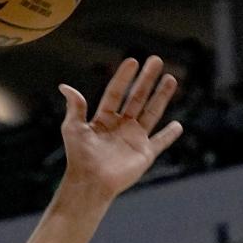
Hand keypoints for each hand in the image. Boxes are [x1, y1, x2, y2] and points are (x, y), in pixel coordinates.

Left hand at [59, 57, 180, 201]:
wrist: (90, 183)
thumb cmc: (79, 157)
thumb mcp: (72, 128)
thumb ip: (75, 107)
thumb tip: (64, 86)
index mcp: (104, 119)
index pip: (116, 93)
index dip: (124, 77)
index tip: (132, 61)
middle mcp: (121, 126)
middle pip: (137, 97)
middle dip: (147, 79)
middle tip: (156, 60)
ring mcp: (134, 139)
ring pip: (152, 113)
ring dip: (162, 96)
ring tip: (171, 78)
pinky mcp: (145, 154)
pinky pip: (161, 142)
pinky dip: (170, 135)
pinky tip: (178, 125)